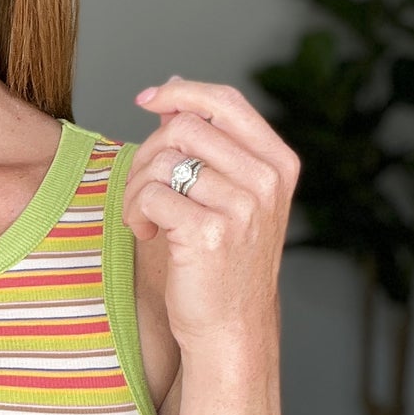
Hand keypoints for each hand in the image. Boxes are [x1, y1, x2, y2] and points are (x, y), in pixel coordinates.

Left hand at [123, 77, 300, 356]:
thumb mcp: (230, 194)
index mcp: (277, 163)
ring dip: (137, 189)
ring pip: (162, 162)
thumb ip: (208, 142)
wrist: (231, 326)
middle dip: (147, 154)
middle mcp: (265, 181)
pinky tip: (148, 233)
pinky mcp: (208, 234)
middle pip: (184, 127)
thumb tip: (173, 88)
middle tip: (144, 190)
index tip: (146, 100)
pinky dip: (136, 213)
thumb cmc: (224, 260)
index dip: (180, 92)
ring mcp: (241, 208)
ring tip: (146, 217)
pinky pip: (150, 195)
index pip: (226, 101)